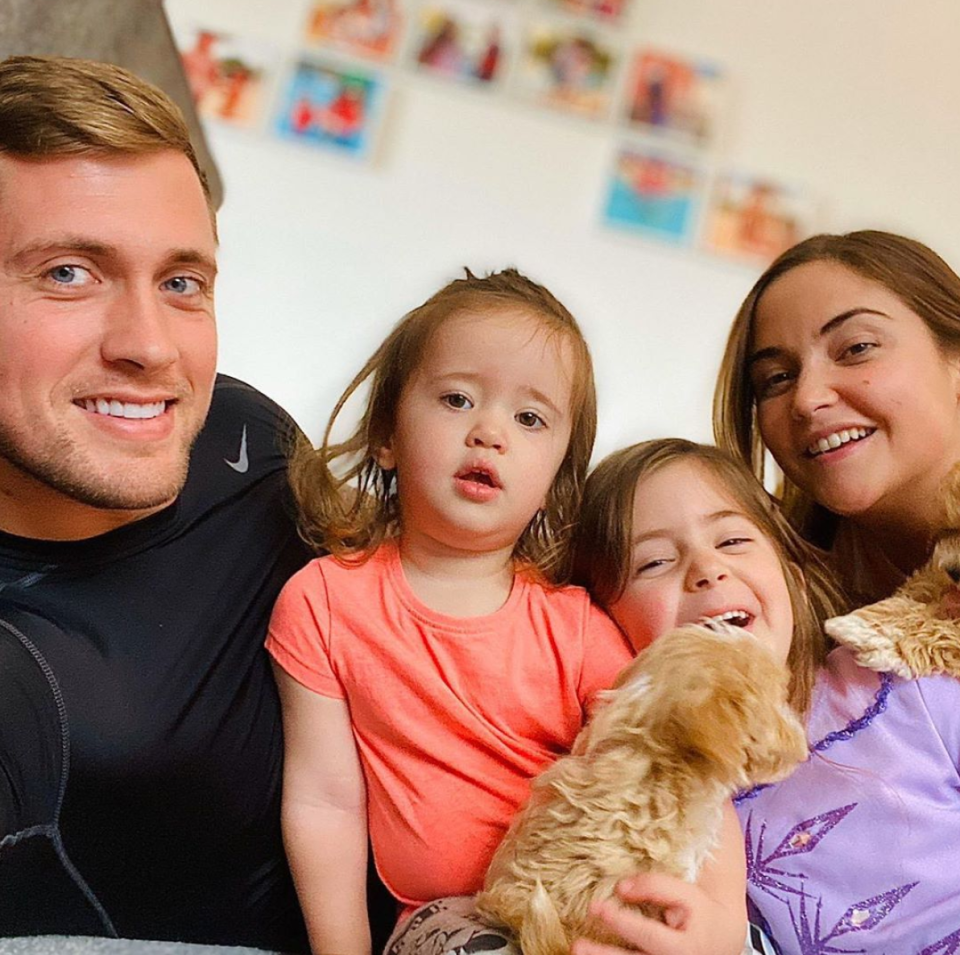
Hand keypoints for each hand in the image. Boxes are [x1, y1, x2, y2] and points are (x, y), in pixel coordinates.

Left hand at [571, 872, 745, 954]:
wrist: (723, 942)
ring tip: (577, 949)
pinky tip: (593, 954)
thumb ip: (656, 886)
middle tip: (578, 945)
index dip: (621, 921)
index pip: (647, 934)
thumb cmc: (701, 914)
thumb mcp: (687, 895)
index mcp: (683, 948)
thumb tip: (620, 888)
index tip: (596, 907)